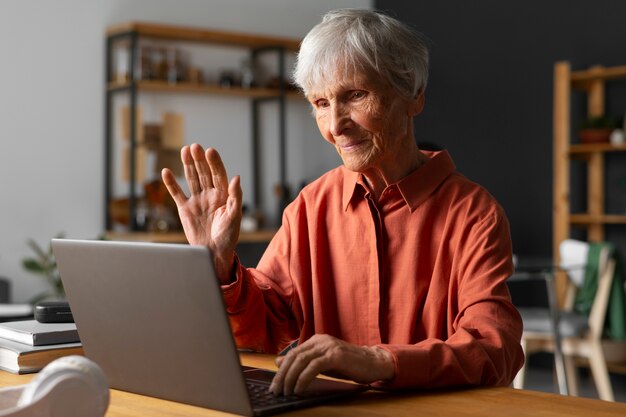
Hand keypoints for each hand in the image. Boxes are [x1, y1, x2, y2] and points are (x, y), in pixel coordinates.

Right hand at [161, 144, 241, 282]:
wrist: (213, 253)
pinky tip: (166, 171)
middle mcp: (210, 194)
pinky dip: (171, 183)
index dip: (214, 163)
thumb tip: (236, 178)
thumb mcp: (234, 216)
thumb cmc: (228, 236)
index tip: (210, 151)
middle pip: (204, 173)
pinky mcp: (185, 208)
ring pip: (191, 179)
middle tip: (195, 146)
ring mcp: (197, 200)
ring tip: (184, 150)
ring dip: (187, 165)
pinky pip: (177, 193)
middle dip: (199, 160)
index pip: (219, 174)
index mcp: (223, 195)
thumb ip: (235, 197)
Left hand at [269, 334, 394, 395]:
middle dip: (282, 375)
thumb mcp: (322, 363)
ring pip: (301, 361)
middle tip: (276, 390)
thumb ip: (303, 362)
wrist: (372, 363)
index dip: (281, 370)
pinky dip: (304, 379)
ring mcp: (328, 346)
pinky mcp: (336, 355)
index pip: (292, 354)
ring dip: (291, 378)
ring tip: (287, 392)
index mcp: (316, 340)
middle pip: (294, 356)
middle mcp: (320, 340)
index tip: (275, 385)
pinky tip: (300, 389)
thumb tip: (279, 361)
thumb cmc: (347, 365)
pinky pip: (314, 366)